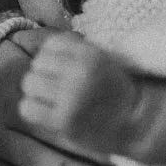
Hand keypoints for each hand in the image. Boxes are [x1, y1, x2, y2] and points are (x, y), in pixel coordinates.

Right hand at [0, 28, 114, 165]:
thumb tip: (79, 38)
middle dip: (87, 153)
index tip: (118, 134)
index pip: (58, 105)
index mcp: (19, 88)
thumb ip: (46, 41)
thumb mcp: (16, 46)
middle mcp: (5, 114)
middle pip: (51, 135)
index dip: (90, 120)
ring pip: (33, 160)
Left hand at [17, 31, 139, 164]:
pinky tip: (45, 113)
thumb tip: (37, 43)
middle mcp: (79, 74)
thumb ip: (74, 49)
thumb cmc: (115, 89)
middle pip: (36, 64)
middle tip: (54, 86)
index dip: (51, 55)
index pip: (49, 45)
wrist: (137, 123)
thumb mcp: (102, 57)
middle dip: (43, 74)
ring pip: (29, 84)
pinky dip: (32, 110)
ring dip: (36, 91)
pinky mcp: (63, 122)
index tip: (59, 68)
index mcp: (90, 55)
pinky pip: (28, 108)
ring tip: (49, 99)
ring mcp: (70, 98)